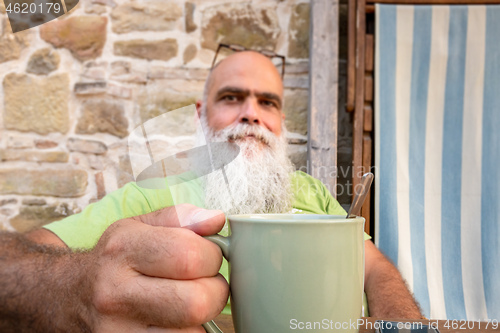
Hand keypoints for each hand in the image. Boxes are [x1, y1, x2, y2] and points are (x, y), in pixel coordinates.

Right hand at [86, 204, 228, 331]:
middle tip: (205, 284)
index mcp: (123, 249)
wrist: (66, 297)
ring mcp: (115, 332)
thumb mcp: (138, 226)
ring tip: (185, 303)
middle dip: (214, 291)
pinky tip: (173, 321)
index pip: (190, 256)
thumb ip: (181, 218)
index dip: (212, 256)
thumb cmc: (113, 259)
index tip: (207, 257)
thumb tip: (216, 220)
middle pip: (196, 302)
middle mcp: (114, 293)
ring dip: (200, 319)